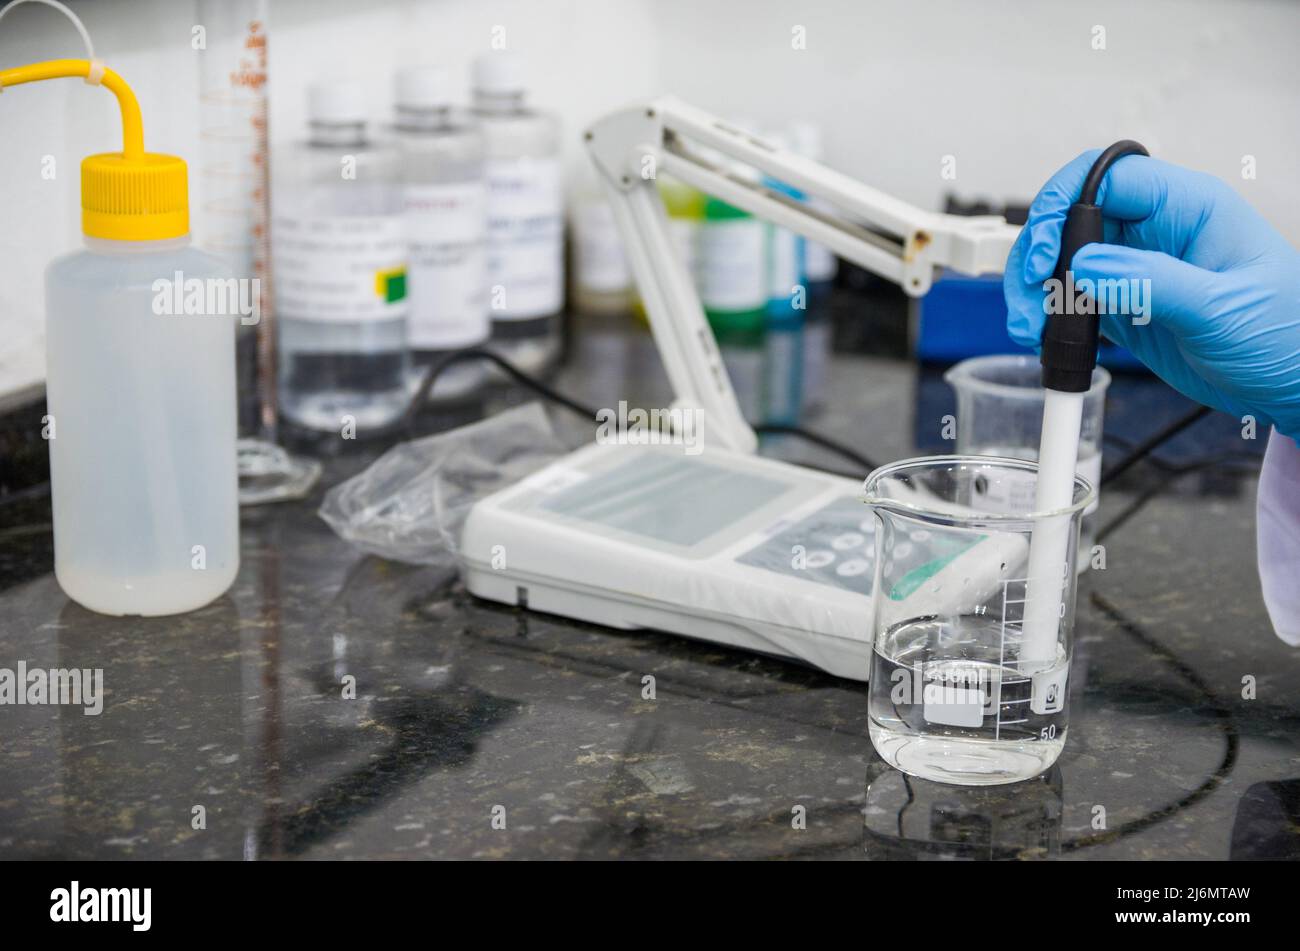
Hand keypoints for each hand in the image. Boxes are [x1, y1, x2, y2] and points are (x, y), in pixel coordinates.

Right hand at [1005, 151, 1299, 437]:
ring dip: (1036, 289)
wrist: (1294, 387)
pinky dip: (1049, 317)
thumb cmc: (1287, 336)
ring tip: (1030, 326)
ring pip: (1063, 260)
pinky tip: (1047, 337)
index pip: (1107, 177)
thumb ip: (1150, 282)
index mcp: (1189, 208)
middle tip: (1028, 297)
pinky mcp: (1126, 306)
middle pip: (1072, 218)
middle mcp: (1157, 232)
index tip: (1044, 250)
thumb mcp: (1222, 307)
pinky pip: (1072, 299)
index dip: (1065, 204)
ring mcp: (1137, 269)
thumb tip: (1085, 265)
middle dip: (1038, 254)